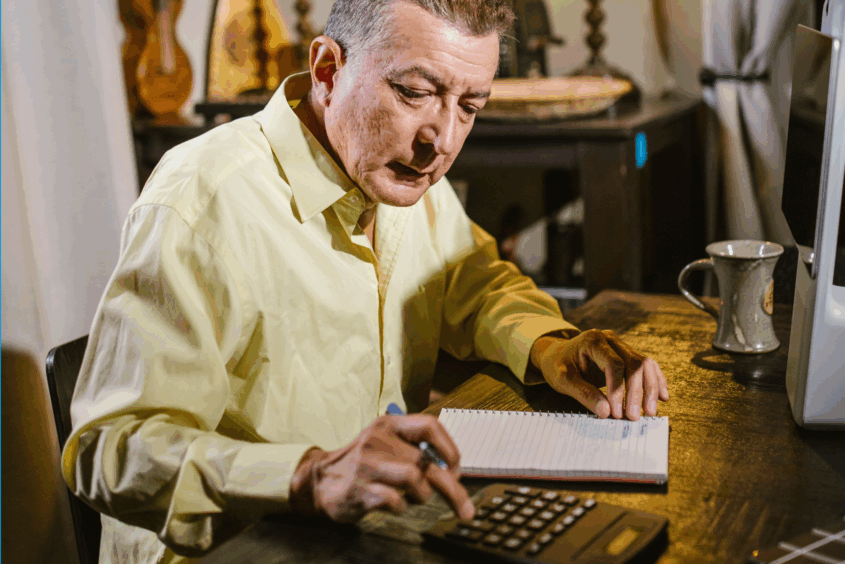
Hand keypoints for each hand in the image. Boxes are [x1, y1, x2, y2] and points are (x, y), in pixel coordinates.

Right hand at [289, 414, 473, 522]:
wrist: (319, 480)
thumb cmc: (363, 463)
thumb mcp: (386, 443)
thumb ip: (416, 449)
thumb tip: (454, 470)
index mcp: (389, 424)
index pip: (430, 425)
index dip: (450, 448)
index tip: (457, 468)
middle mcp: (379, 440)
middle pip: (428, 461)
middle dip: (452, 489)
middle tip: (465, 508)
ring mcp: (368, 464)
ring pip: (415, 478)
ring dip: (422, 496)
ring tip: (413, 498)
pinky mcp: (360, 489)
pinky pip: (395, 500)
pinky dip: (402, 507)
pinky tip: (395, 505)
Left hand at [530, 329, 668, 419]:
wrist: (557, 354)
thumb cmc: (558, 365)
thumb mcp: (562, 380)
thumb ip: (583, 394)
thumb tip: (606, 412)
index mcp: (593, 341)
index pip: (614, 364)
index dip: (618, 390)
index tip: (616, 412)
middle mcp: (611, 340)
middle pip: (635, 363)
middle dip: (638, 392)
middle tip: (635, 417)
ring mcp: (621, 345)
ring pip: (645, 364)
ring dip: (651, 389)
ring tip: (650, 412)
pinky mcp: (627, 354)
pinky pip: (647, 366)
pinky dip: (656, 381)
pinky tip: (662, 397)